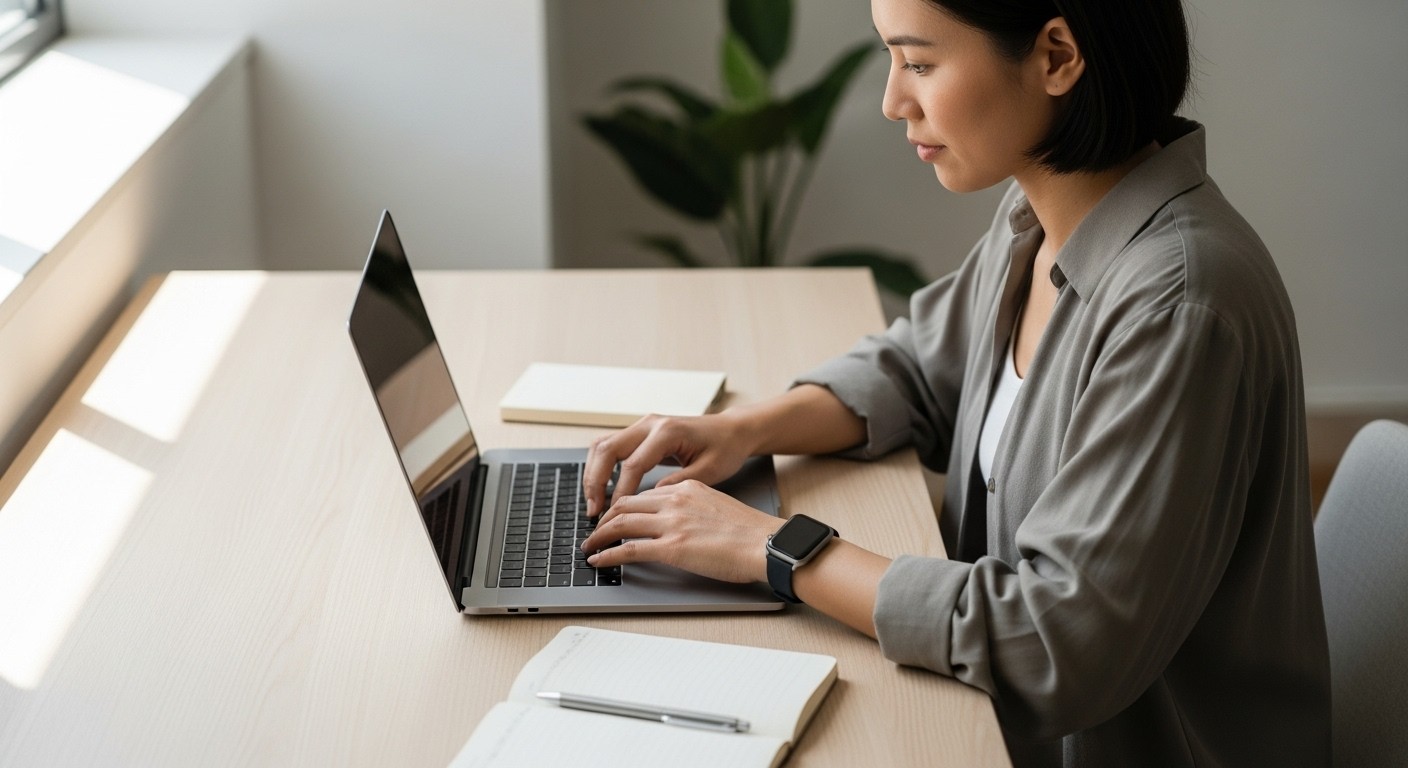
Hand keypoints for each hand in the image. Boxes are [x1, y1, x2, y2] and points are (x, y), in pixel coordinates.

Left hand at [579, 480, 783, 583]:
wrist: (766, 544)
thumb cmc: (750, 532)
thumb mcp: (717, 505)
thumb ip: (693, 507)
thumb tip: (679, 521)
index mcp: (687, 488)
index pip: (642, 494)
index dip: (621, 506)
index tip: (613, 517)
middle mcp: (675, 500)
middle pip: (624, 504)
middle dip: (604, 519)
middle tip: (594, 532)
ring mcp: (672, 523)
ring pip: (620, 523)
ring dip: (599, 536)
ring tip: (589, 547)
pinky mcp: (672, 548)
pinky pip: (629, 549)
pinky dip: (608, 554)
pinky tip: (598, 560)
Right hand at [583, 412, 753, 516]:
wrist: (731, 430)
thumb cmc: (725, 449)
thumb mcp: (709, 471)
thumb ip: (679, 484)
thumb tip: (650, 500)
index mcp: (667, 432)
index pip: (632, 464)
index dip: (619, 492)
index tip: (612, 516)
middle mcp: (650, 424)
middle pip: (607, 449)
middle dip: (595, 482)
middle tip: (594, 511)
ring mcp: (642, 425)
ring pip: (602, 445)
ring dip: (593, 474)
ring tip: (593, 503)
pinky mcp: (640, 432)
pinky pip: (610, 446)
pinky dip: (600, 467)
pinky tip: (601, 489)